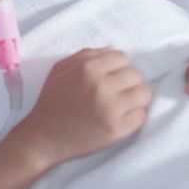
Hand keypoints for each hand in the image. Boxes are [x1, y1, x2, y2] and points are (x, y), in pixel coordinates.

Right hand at [12, 48, 151, 166]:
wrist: (44, 138)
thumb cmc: (51, 102)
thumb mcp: (59, 70)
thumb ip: (85, 55)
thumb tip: (113, 50)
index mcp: (86, 69)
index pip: (122, 57)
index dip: (117, 67)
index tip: (111, 77)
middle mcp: (101, 86)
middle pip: (136, 75)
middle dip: (127, 82)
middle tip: (115, 92)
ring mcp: (111, 109)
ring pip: (144, 94)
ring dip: (135, 99)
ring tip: (121, 105)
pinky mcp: (117, 129)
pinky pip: (141, 116)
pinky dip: (134, 117)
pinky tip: (119, 118)